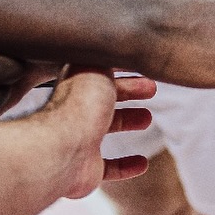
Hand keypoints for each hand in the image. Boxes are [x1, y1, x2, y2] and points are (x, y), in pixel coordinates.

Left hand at [23, 67, 156, 197]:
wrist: (63, 147)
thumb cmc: (79, 106)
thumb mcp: (99, 68)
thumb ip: (108, 59)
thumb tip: (116, 46)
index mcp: (79, 85)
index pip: (101, 72)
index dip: (122, 68)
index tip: (142, 66)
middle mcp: (76, 111)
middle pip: (105, 98)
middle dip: (129, 91)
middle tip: (151, 89)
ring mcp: (79, 140)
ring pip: (106, 129)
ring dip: (127, 122)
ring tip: (147, 119)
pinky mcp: (86, 168)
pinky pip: (108, 168)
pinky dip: (126, 166)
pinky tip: (141, 163)